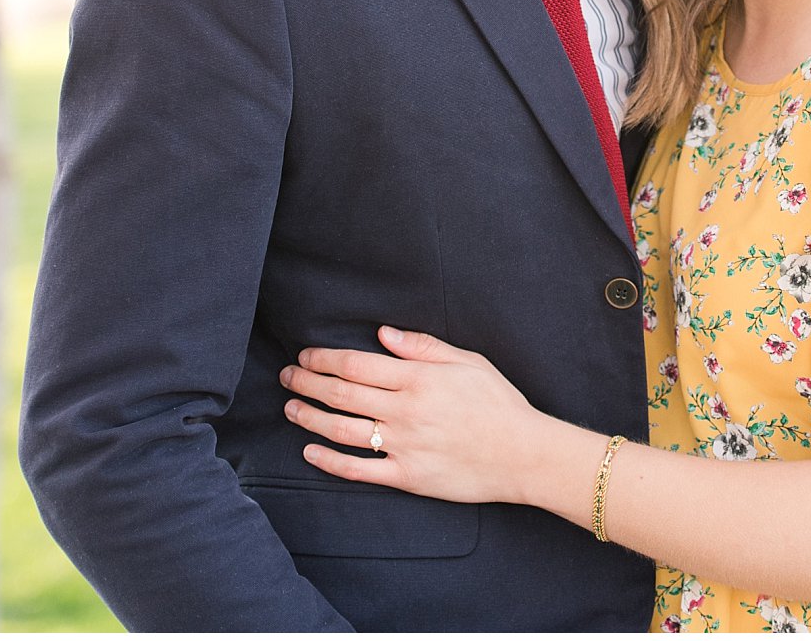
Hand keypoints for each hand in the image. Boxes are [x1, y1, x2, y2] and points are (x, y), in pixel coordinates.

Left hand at [281, 326, 551, 505]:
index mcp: (418, 378)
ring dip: (310, 417)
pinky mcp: (407, 476)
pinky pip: (359, 470)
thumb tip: (383, 333)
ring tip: (290, 408)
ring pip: (342, 430)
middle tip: (287, 376)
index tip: (306, 356)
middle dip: (308, 383)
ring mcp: (403, 445)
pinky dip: (329, 461)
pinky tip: (310, 451)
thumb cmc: (498, 403)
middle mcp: (405, 411)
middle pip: (342, 394)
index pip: (356, 364)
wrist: (523, 454)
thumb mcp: (467, 361)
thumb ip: (423, 346)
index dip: (324, 359)